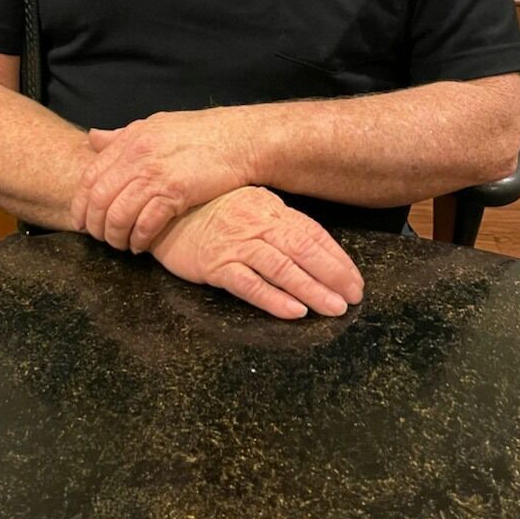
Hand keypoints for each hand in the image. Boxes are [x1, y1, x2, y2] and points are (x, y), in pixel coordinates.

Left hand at [71, 108, 258, 252]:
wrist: (239, 138)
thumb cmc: (199, 134)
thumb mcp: (155, 125)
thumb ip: (122, 136)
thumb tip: (92, 137)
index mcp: (130, 139)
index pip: (90, 176)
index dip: (80, 204)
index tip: (81, 221)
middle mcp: (138, 155)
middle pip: (99, 199)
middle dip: (95, 225)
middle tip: (100, 238)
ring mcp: (157, 173)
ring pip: (119, 214)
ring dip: (115, 236)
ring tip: (120, 245)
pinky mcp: (176, 191)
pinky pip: (146, 223)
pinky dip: (138, 239)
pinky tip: (140, 245)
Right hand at [149, 186, 363, 319]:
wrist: (164, 213)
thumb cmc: (209, 212)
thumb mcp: (249, 206)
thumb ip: (278, 223)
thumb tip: (314, 245)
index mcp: (269, 209)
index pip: (311, 233)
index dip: (337, 258)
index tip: (355, 280)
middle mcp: (256, 224)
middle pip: (302, 250)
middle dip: (332, 276)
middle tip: (353, 298)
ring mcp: (235, 245)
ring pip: (281, 268)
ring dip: (311, 290)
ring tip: (333, 308)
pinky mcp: (216, 266)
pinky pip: (249, 284)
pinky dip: (274, 299)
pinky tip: (294, 312)